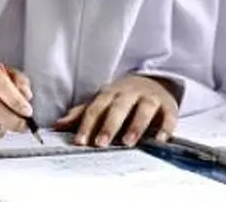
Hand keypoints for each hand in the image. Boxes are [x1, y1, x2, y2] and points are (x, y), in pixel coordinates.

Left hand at [53, 74, 177, 146]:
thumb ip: (81, 114)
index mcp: (109, 93)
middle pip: (117, 107)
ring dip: (135, 125)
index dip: (86, 124)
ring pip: (143, 109)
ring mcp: (149, 98)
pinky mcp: (168, 107)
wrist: (154, 82)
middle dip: (108, 125)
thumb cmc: (122, 97)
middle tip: (100, 143)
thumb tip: (57, 125)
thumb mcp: (101, 102)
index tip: (79, 142)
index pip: (95, 108)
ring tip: (127, 142)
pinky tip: (159, 140)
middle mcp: (128, 93)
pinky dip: (165, 128)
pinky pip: (168, 117)